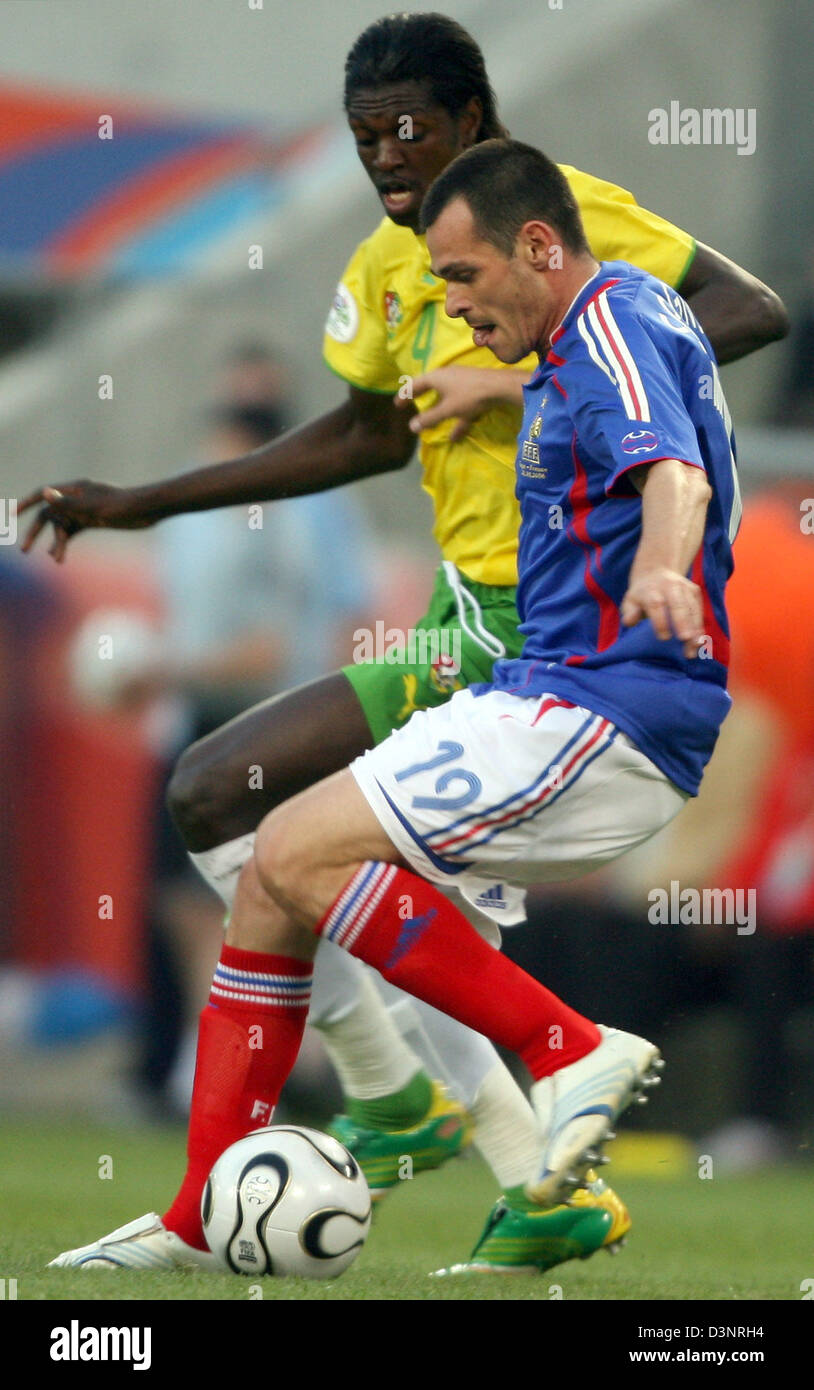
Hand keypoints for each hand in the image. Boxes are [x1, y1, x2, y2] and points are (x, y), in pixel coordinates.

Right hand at [17, 480, 148, 561]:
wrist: (147, 510)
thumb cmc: (122, 506)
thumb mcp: (93, 507)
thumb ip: (67, 503)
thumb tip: (45, 492)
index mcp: (74, 489)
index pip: (43, 495)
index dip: (25, 504)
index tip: (10, 515)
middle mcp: (76, 498)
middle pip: (49, 514)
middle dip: (36, 531)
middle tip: (25, 550)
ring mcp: (84, 510)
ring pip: (61, 527)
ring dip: (55, 542)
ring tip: (54, 558)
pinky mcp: (92, 520)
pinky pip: (72, 532)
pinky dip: (65, 543)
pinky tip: (59, 558)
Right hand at [395, 366, 499, 441]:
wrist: (499, 387)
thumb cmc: (469, 396)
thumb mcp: (447, 410)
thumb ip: (429, 419)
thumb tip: (412, 427)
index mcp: (436, 377)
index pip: (415, 385)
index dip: (404, 395)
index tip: (397, 404)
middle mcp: (447, 376)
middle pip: (429, 387)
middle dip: (420, 397)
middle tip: (409, 404)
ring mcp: (461, 382)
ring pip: (445, 396)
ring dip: (438, 408)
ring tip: (431, 419)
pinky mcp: (473, 389)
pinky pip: (460, 404)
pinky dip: (456, 418)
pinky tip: (456, 436)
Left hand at [621, 567, 704, 658]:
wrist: (656, 572)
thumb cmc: (641, 595)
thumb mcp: (630, 601)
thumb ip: (630, 612)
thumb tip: (629, 622)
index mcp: (651, 589)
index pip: (656, 605)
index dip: (660, 621)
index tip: (664, 638)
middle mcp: (670, 586)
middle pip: (678, 604)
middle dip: (683, 622)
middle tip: (686, 639)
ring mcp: (684, 587)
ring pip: (692, 608)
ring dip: (695, 628)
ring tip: (696, 646)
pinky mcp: (695, 591)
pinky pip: (699, 610)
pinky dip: (700, 626)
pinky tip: (700, 641)